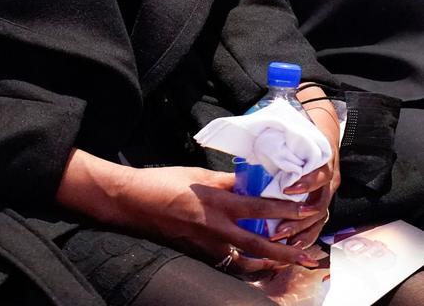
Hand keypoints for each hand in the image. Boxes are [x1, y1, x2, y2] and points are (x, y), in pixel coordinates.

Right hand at [57, 150, 325, 273]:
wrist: (134, 202)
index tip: (304, 211)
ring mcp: (207, 246)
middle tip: (307, 255)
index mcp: (216, 203)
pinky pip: (228, 263)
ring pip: (245, 262)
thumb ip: (225, 181)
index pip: (258, 209)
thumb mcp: (198, 175)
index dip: (284, 211)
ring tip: (286, 263)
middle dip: (286, 253)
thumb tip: (249, 181)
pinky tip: (254, 264)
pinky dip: (245, 265)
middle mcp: (215, 229)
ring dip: (268, 265)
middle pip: (259, 246)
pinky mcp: (198, 254)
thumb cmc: (164, 182)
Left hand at [273, 96, 340, 249]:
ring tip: (284, 243)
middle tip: (278, 229)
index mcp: (323, 160)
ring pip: (320, 218)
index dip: (306, 183)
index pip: (320, 174)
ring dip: (302, 232)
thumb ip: (279, 138)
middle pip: (319, 205)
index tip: (288, 189)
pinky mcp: (323, 200)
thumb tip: (250, 136)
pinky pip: (318, 223)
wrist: (324, 128)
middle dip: (298, 220)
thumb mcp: (294, 131)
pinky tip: (293, 245)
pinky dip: (307, 235)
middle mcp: (329, 179)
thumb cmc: (303, 130)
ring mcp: (328, 192)